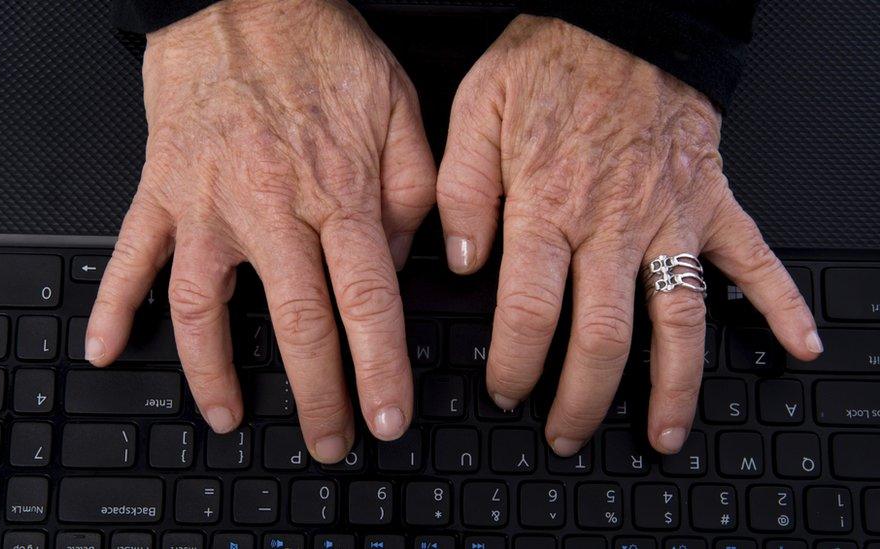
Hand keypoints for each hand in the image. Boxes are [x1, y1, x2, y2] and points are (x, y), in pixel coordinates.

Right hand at [85, 0, 435, 462]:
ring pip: (206, 306)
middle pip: (297, 321)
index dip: (378, 367)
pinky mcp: (161, 189)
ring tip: (230, 416)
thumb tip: (408, 262)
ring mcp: (208, 202)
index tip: (386, 416)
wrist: (242, 0)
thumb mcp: (400, 108)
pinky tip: (106, 350)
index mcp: (338, 191)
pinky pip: (131, 256)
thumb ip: (415, 192)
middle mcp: (271, 206)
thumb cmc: (321, 50)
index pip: (365, 299)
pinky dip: (113, 305)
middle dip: (316, 395)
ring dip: (214, 372)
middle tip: (328, 442)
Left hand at [437, 16, 820, 455]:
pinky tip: (798, 345)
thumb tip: (460, 262)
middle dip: (584, 398)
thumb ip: (461, 191)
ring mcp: (671, 217)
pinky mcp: (711, 201)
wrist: (624, 16)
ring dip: (674, 386)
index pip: (529, 310)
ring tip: (666, 434)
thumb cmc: (552, 60)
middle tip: (567, 433)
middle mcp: (613, 223)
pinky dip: (781, 303)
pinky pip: (754, 258)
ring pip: (678, 320)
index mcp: (549, 205)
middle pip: (603, 336)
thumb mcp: (478, 109)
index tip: (505, 389)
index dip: (515, 363)